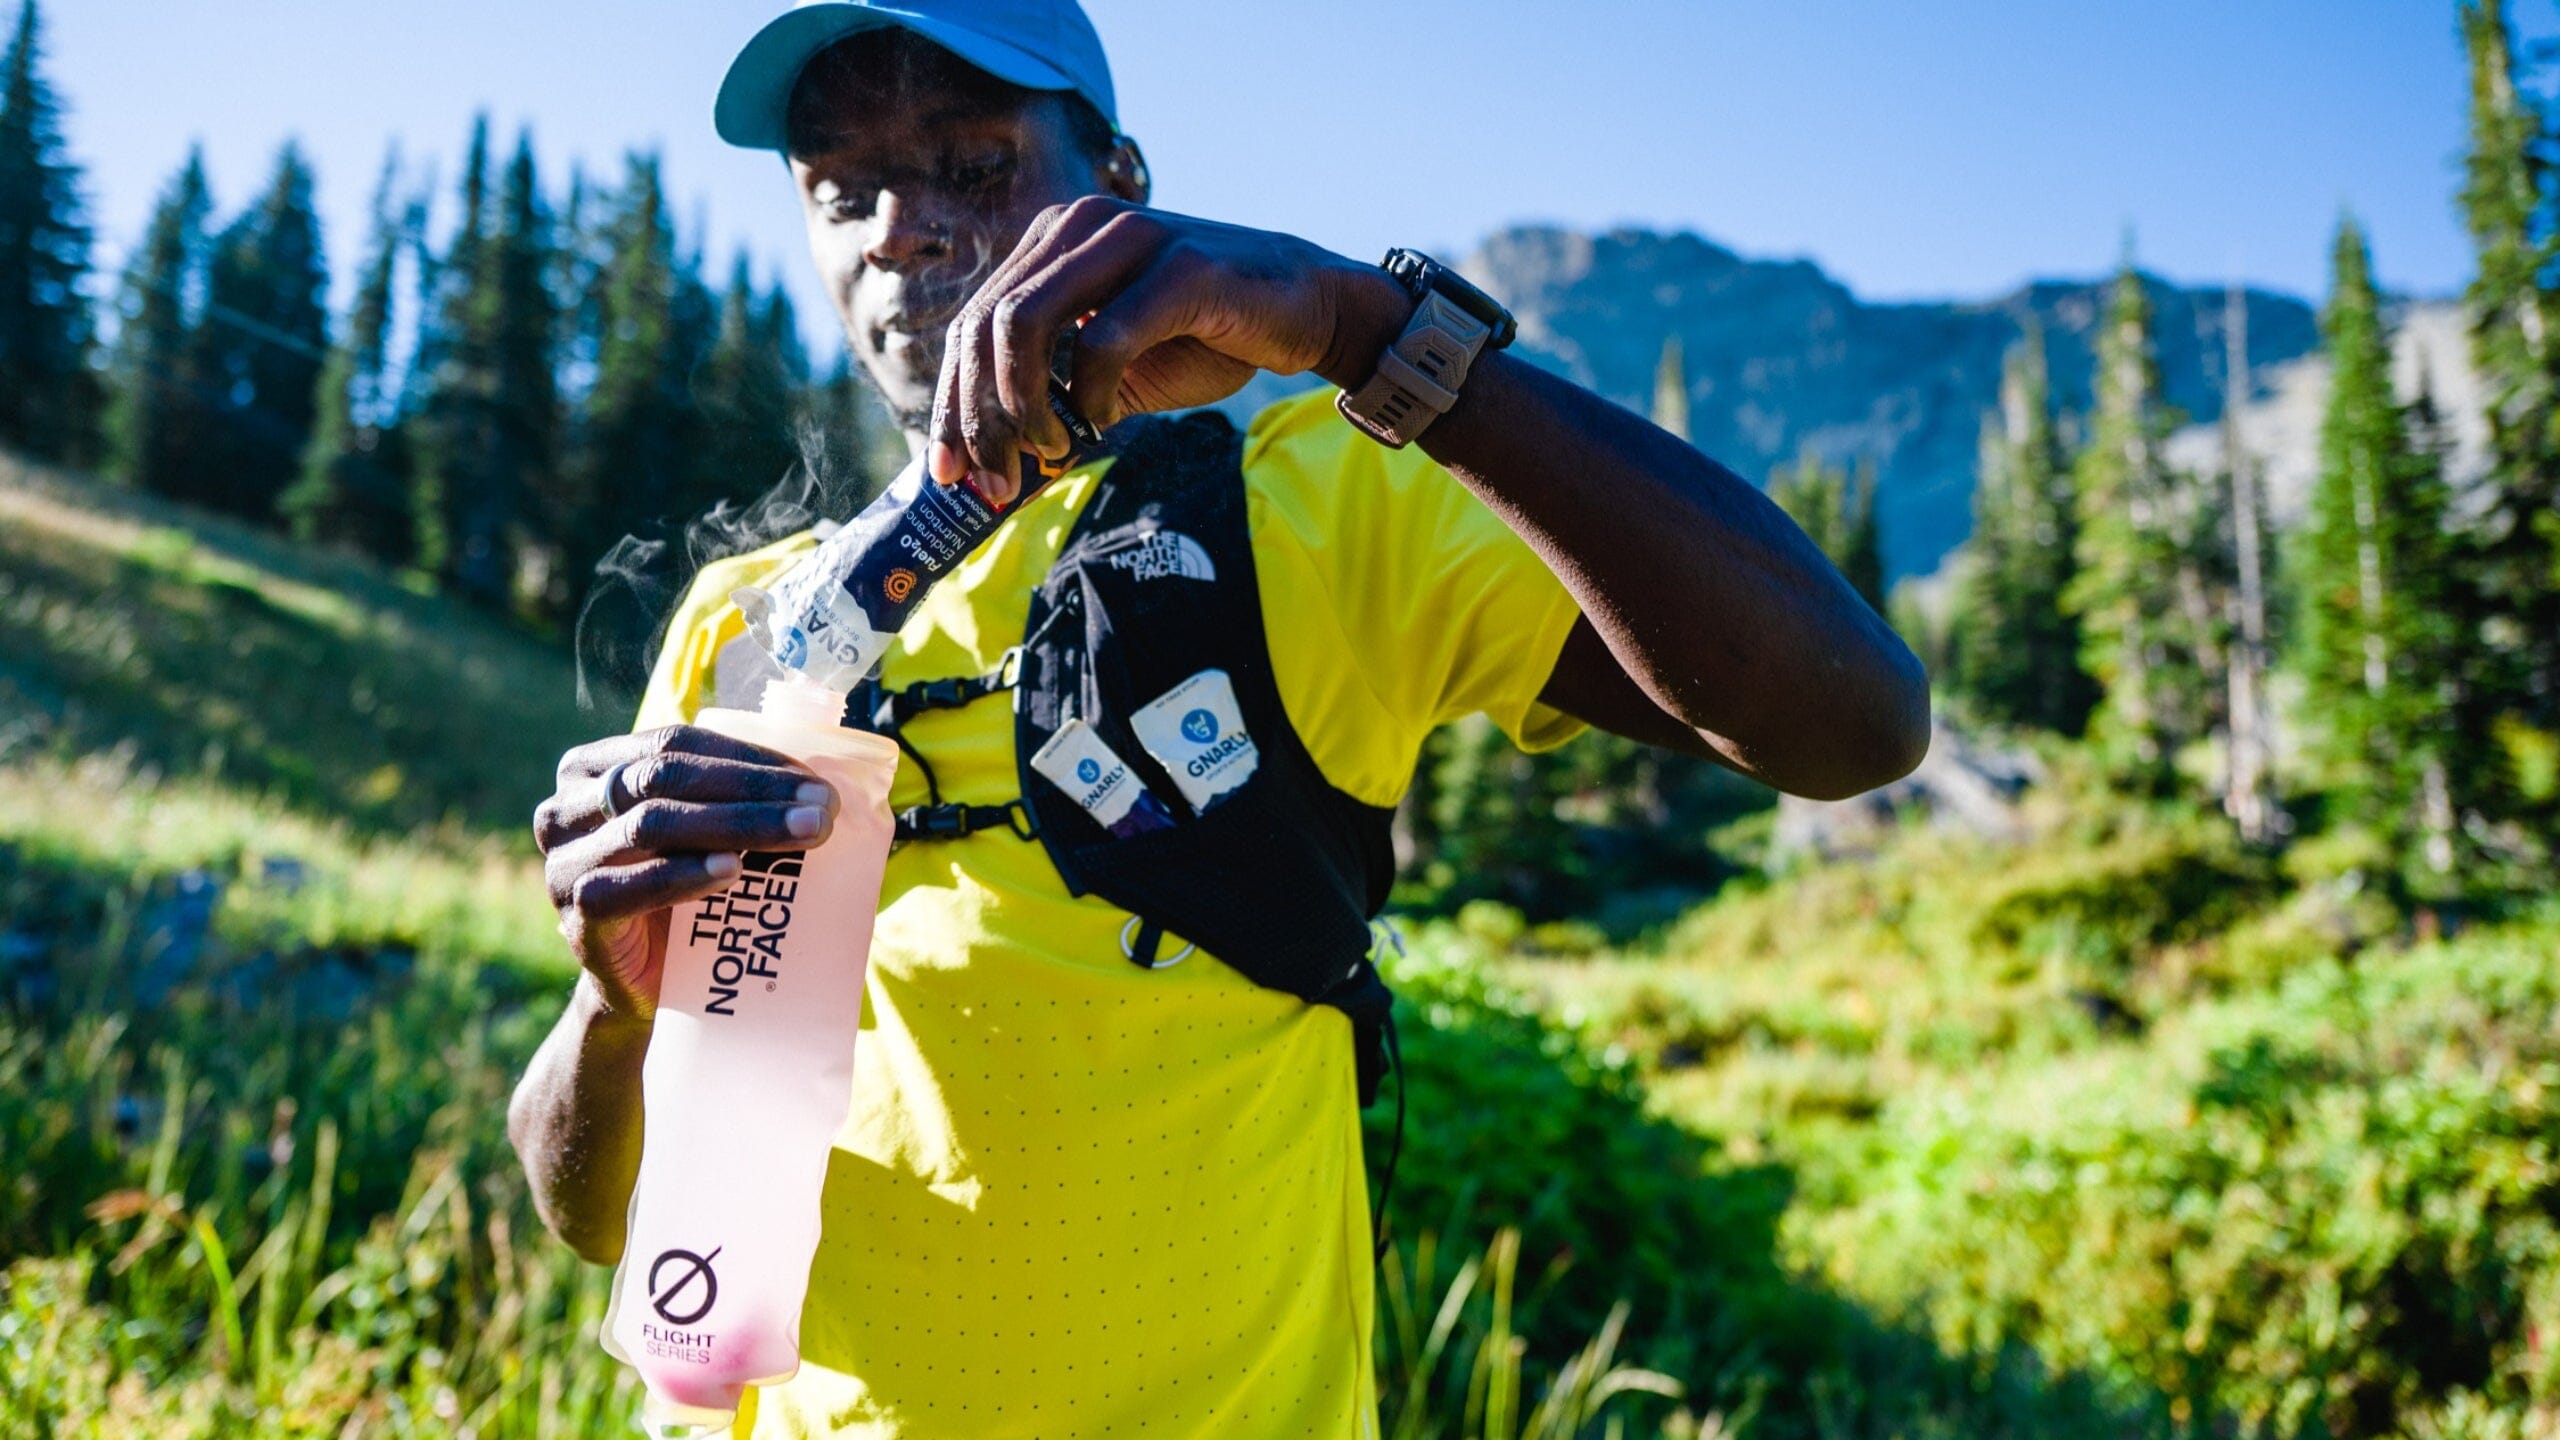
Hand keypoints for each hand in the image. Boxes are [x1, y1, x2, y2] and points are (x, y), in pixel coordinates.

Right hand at [532, 727, 838, 1022]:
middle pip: (664, 778)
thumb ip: (735, 800)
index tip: (815, 782)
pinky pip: (626, 888)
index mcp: (595, 768)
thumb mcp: (704, 835)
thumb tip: (824, 786)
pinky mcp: (577, 917)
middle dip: (752, 790)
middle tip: (821, 809)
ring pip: (651, 824)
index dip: (748, 758)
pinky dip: (684, 875)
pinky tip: (731, 870)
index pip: (675, 744)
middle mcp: (566, 807)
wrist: (647, 985)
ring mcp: (564, 862)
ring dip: (735, 825)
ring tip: (801, 835)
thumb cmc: (683, 894)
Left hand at [927, 195, 1411, 503]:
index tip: (950, 473)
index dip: (953, 404)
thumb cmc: (1207, 335)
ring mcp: (1127, 238)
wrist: (1305, 307)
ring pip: (1025, 325)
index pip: (974, 324)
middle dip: (981, 417)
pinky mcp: (1178, 266)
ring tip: (1052, 449)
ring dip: (1025, 405)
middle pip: (986, 326)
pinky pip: (1102, 339)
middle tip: (999, 478)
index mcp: (1052, 242)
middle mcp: (1078, 225)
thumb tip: (989, 464)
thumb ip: (1054, 397)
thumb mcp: (1115, 371)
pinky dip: (1090, 393)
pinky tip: (1104, 421)